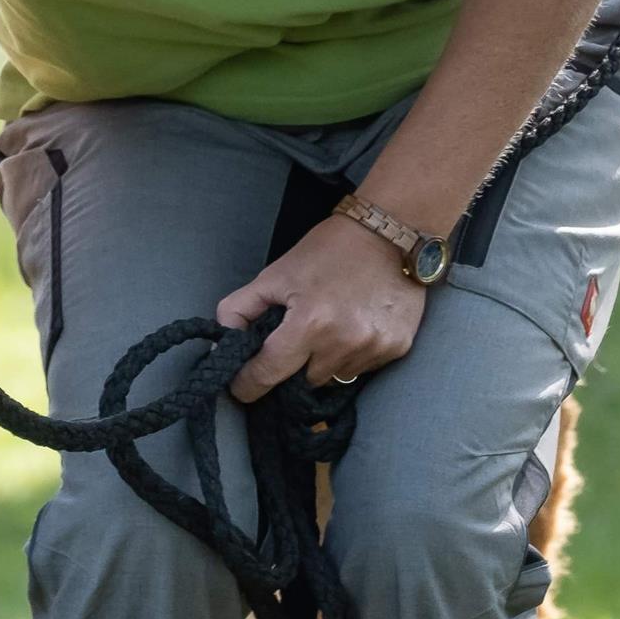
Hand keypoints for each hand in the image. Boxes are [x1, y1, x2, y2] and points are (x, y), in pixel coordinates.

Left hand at [215, 214, 424, 402]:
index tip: (241, 385)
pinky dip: (352, 355)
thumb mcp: (275, 274)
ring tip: (330, 327)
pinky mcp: (397, 349)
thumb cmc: (327, 250)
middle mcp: (343, 343)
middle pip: (302, 380)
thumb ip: (239, 309)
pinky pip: (362, 369)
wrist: (389, 233)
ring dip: (325, 361)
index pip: (267, 374)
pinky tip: (355, 325)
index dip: (247, 383)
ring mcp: (374, 349)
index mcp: (309, 323)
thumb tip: (222, 342)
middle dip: (293, 365)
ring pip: (334, 377)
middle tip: (297, 337)